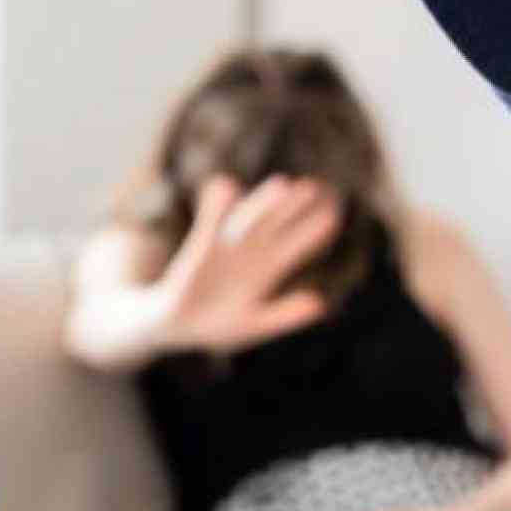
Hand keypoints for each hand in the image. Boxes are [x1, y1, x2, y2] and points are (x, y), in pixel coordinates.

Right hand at [156, 174, 341, 353]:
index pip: (294, 247)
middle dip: (290, 208)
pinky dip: (215, 207)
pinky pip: (210, 224)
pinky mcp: (200, 247)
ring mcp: (225, 248)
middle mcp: (249, 254)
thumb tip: (320, 303)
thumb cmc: (219, 326)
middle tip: (311, 187)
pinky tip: (224, 184)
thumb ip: (285, 314)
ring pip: (247, 221)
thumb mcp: (254, 324)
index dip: (311, 233)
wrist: (177, 325)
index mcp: (267, 271)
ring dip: (262, 203)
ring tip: (281, 184)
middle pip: (273, 225)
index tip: (332, 217)